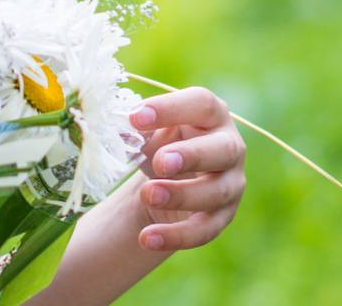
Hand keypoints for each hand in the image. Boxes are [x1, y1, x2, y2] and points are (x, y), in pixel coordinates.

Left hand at [127, 85, 245, 252]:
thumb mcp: (146, 130)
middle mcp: (229, 146)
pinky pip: (206, 229)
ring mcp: (231, 183)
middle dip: (192, 156)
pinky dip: (177, 236)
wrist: (167, 179)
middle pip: (223, 149)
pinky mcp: (223, 216)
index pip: (201, 104)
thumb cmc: (160, 142)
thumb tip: (111, 128)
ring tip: (148, 194)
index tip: (136, 118)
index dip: (171, 109)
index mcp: (210, 114)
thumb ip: (132, 126)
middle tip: (160, 162)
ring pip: (217, 192)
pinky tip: (147, 237)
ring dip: (182, 196)